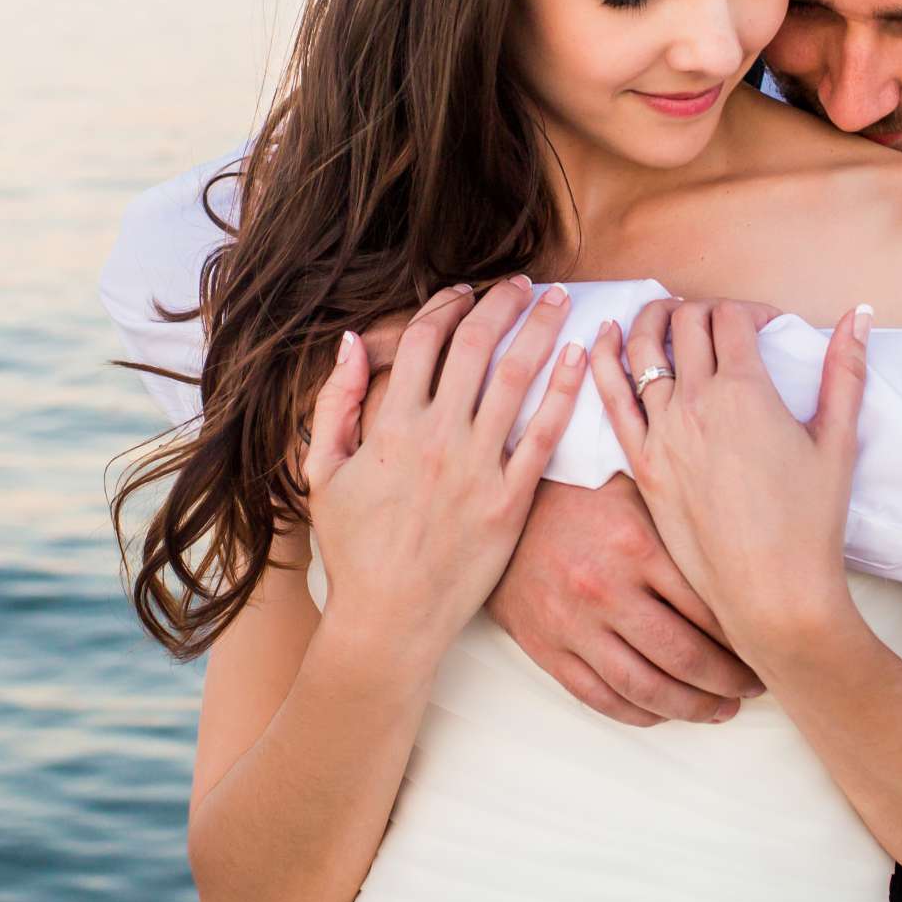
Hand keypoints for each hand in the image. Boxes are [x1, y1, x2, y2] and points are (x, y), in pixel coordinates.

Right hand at [299, 277, 588, 668]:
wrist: (389, 619)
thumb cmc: (353, 549)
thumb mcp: (322, 472)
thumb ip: (335, 402)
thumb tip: (348, 342)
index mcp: (390, 426)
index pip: (423, 341)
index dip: (446, 305)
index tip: (465, 290)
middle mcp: (437, 437)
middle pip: (475, 346)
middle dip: (502, 303)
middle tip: (524, 282)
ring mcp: (477, 468)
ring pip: (515, 378)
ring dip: (540, 329)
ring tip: (561, 300)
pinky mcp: (511, 501)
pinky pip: (543, 435)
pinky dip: (563, 390)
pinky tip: (579, 358)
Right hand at [486, 473, 764, 726]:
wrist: (502, 511)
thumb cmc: (581, 497)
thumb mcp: (636, 492)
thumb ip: (683, 526)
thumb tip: (750, 559)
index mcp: (636, 545)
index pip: (707, 609)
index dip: (744, 637)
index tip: (764, 647)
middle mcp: (605, 589)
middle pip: (684, 657)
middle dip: (728, 681)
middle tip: (752, 687)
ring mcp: (573, 624)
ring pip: (646, 688)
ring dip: (692, 708)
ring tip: (721, 710)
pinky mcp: (547, 648)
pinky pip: (602, 697)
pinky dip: (641, 714)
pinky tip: (667, 711)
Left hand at [590, 297, 872, 664]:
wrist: (771, 591)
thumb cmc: (810, 523)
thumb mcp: (838, 441)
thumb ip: (845, 370)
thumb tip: (861, 313)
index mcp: (745, 391)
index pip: (732, 317)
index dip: (751, 310)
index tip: (765, 327)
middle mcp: (696, 403)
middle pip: (686, 322)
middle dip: (705, 310)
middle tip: (721, 325)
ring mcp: (662, 432)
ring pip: (641, 347)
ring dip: (652, 317)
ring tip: (665, 313)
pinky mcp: (641, 463)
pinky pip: (610, 397)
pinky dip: (603, 356)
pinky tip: (605, 335)